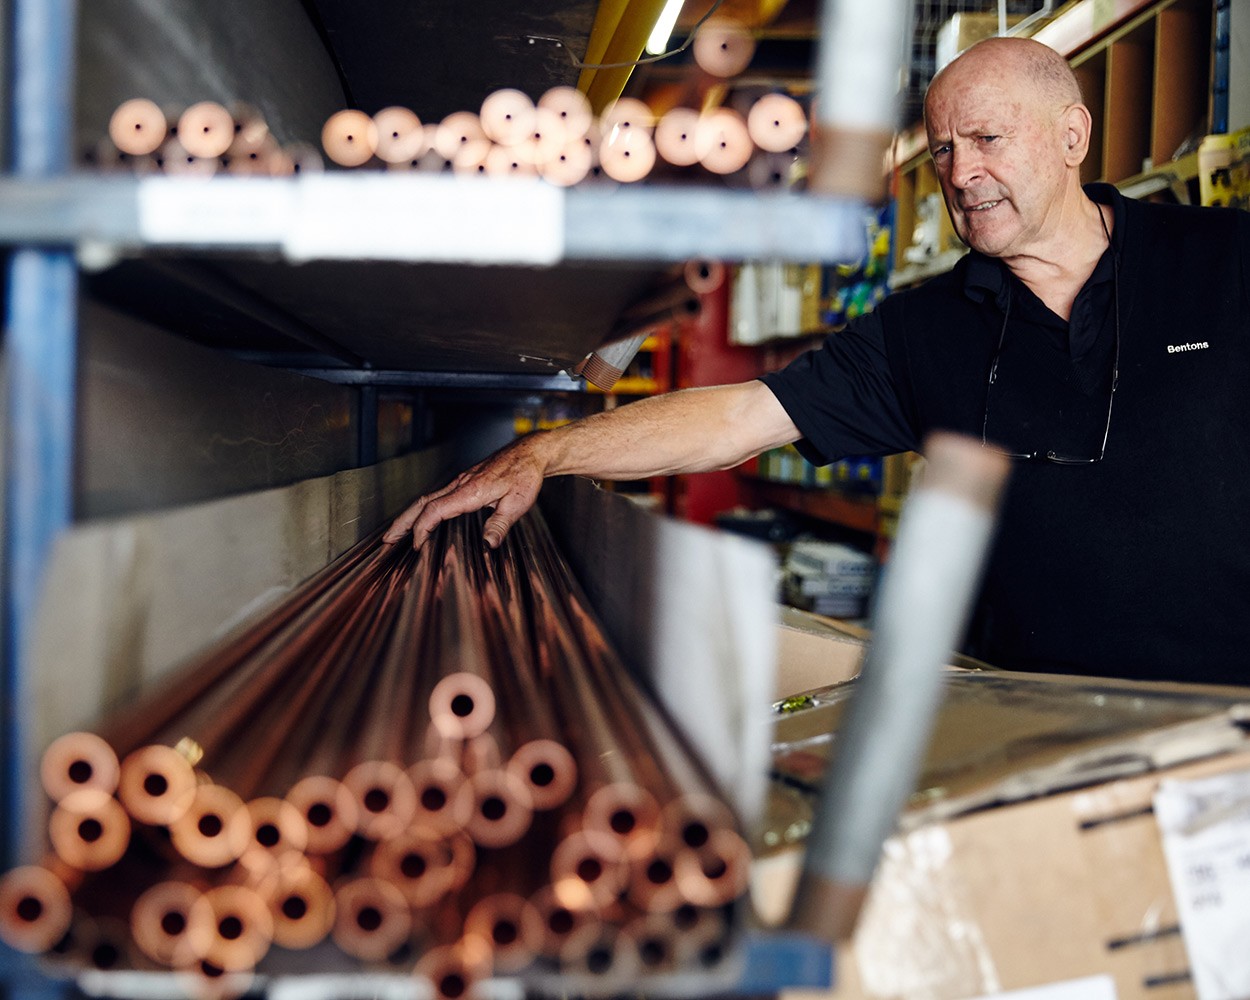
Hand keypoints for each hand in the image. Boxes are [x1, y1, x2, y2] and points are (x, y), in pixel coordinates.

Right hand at [383, 435, 547, 548]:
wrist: (530, 453)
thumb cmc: (525, 475)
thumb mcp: (518, 503)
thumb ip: (501, 524)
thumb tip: (488, 544)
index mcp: (470, 490)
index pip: (436, 509)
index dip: (422, 528)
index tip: (416, 545)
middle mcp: (461, 484)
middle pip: (422, 502)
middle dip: (403, 522)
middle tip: (388, 539)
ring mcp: (461, 481)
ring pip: (427, 498)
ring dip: (410, 515)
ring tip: (397, 532)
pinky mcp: (465, 481)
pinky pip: (437, 495)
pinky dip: (423, 508)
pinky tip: (422, 518)